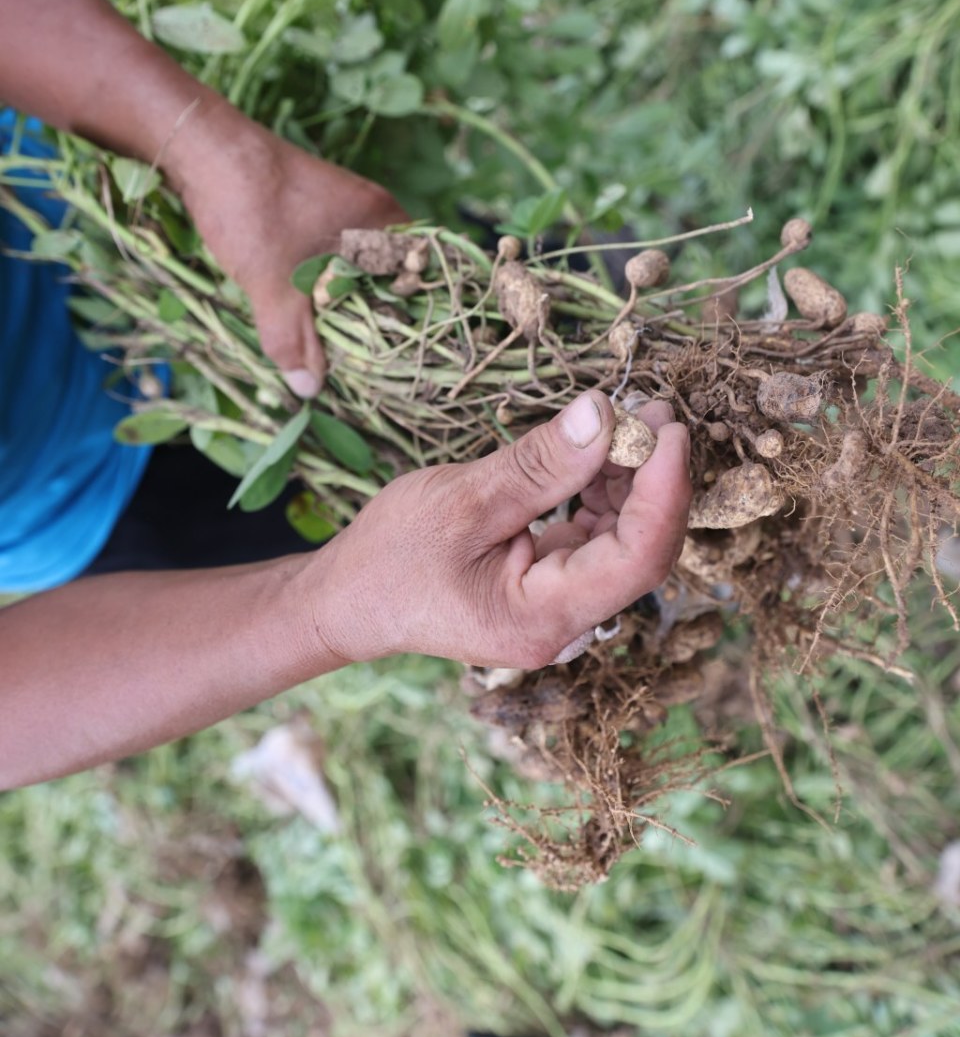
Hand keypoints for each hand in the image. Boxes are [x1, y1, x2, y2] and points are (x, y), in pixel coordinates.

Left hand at [167, 111, 407, 395]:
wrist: (204, 147)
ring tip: (332, 340)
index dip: (412, 319)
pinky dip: (320, 278)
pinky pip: (330, 252)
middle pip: (389, 275)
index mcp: (383, 222)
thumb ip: (295, 341)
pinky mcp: (309, 203)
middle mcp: (371, 210)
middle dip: (373, 316)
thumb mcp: (276, 288)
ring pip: (355, 264)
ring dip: (343, 298)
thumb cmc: (255, 211)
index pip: (422, 277)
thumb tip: (309, 391)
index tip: (398, 355)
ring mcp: (340, 203)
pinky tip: (302, 301)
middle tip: (362, 358)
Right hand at [312, 393, 690, 670]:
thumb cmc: (391, 556)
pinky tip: (596, 454)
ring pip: (621, 543)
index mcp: (542, 618)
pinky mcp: (550, 586)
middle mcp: (563, 625)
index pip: (637, 560)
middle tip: (651, 411)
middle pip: (639, 552)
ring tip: (625, 421)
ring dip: (629, 482)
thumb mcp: (463, 499)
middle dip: (651, 480)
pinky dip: (601, 495)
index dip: (665, 492)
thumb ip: (541, 464)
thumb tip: (604, 413)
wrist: (348, 600)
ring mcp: (559, 608)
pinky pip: (594, 540)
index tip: (666, 429)